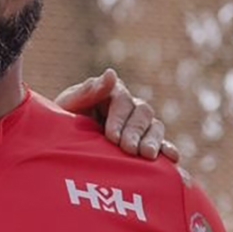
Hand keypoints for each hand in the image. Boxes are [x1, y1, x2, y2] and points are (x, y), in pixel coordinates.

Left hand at [52, 68, 179, 160]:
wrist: (61, 147)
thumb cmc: (60, 123)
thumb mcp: (67, 107)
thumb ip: (87, 91)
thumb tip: (112, 73)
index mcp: (111, 93)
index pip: (122, 101)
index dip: (119, 119)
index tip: (111, 137)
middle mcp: (129, 106)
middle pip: (142, 113)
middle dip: (136, 132)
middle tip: (129, 150)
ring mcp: (138, 125)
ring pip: (155, 126)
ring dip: (153, 140)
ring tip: (148, 156)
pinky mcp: (145, 143)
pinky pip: (162, 143)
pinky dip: (167, 149)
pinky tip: (172, 158)